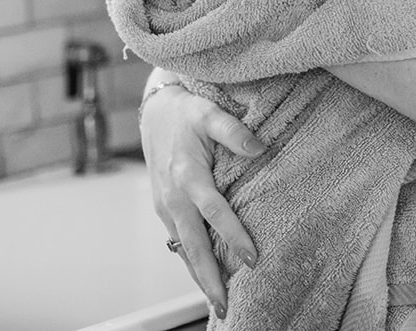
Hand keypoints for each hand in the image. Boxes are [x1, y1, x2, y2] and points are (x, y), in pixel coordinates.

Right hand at [142, 82, 263, 316]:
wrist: (154, 113)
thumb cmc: (185, 112)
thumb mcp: (210, 112)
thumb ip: (234, 131)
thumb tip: (260, 147)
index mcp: (187, 174)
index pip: (214, 212)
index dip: (233, 236)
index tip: (252, 258)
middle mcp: (173, 196)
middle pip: (193, 244)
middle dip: (208, 277)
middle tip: (224, 303)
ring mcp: (165, 205)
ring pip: (183, 248)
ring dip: (198, 275)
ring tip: (216, 301)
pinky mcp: (163, 208)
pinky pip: (177, 240)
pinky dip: (190, 261)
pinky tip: (202, 276)